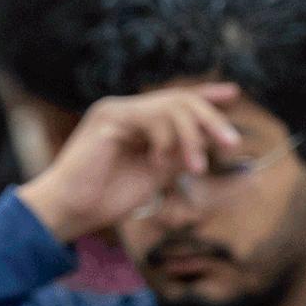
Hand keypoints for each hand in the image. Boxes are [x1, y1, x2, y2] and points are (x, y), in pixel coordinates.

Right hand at [17, 84, 241, 242]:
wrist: (72, 210)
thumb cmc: (106, 197)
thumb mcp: (155, 174)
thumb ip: (179, 156)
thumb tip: (211, 142)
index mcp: (135, 121)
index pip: (175, 100)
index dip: (204, 95)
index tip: (233, 94)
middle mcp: (125, 109)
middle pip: (179, 99)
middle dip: (210, 119)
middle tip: (231, 143)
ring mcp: (116, 110)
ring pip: (170, 106)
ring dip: (191, 136)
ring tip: (196, 167)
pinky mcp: (109, 117)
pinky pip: (152, 116)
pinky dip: (166, 139)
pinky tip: (161, 162)